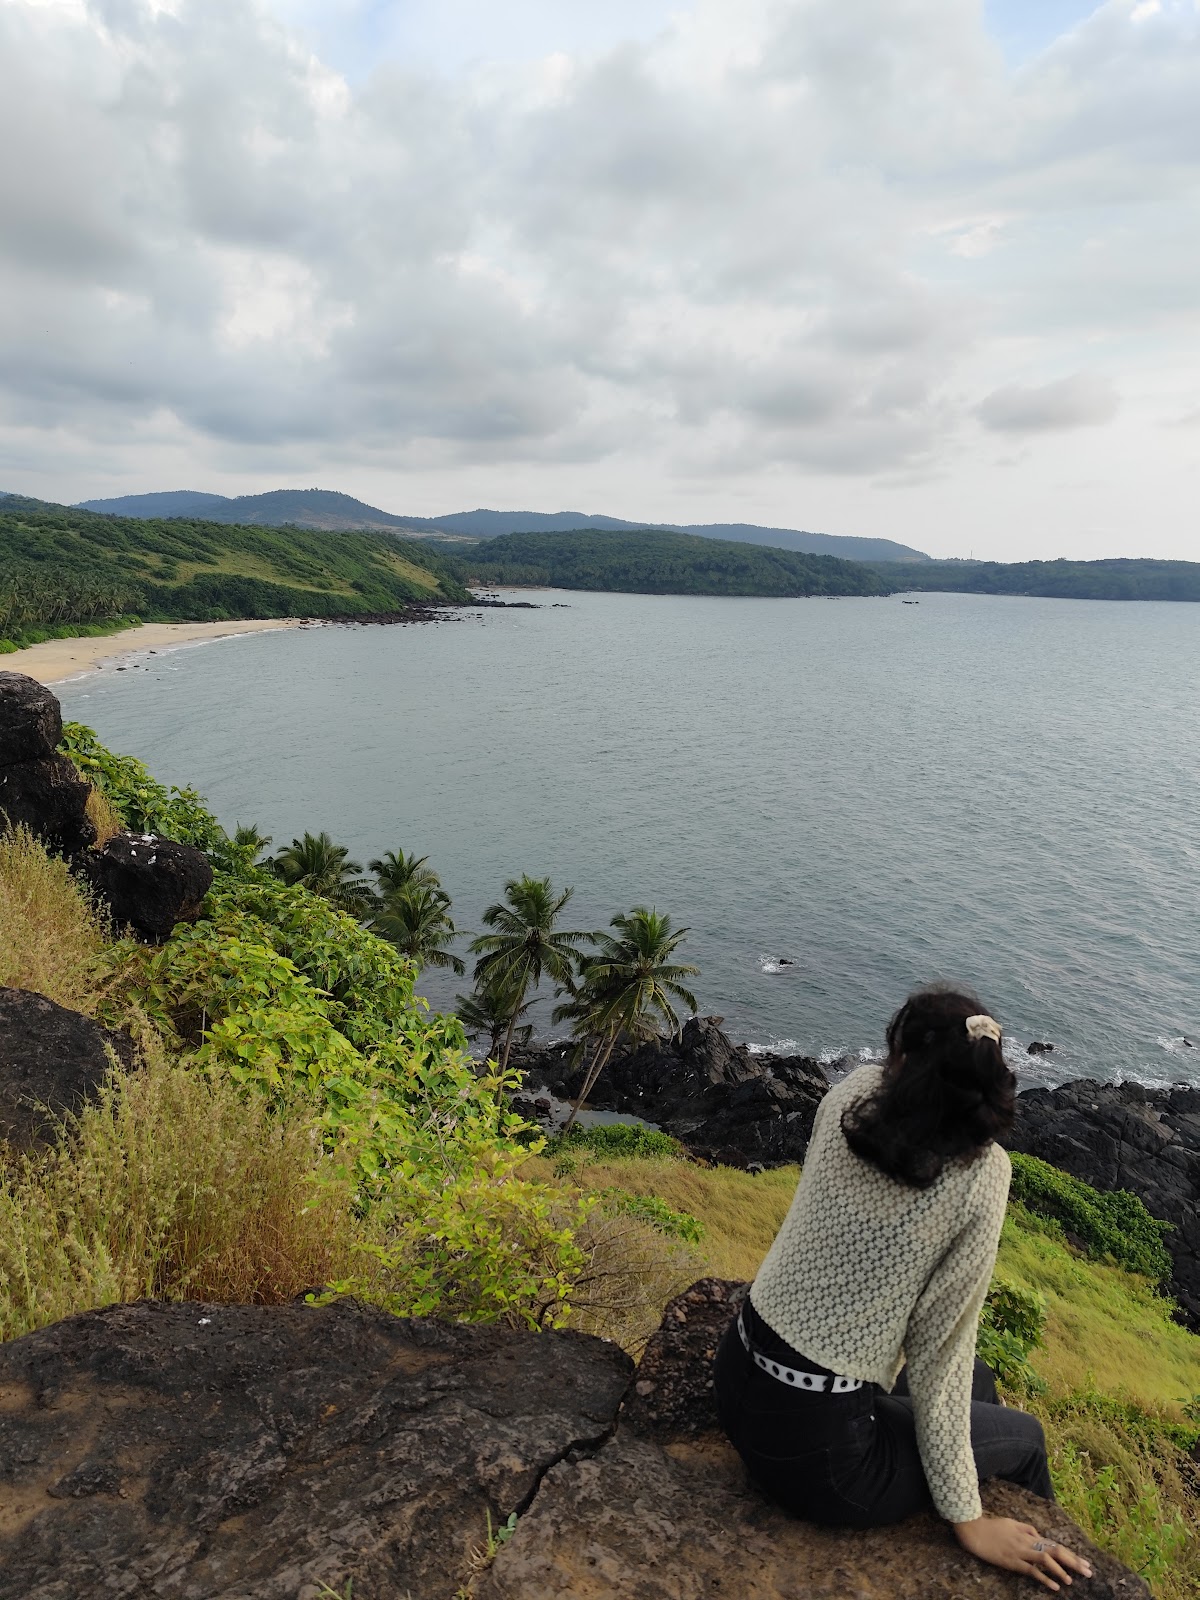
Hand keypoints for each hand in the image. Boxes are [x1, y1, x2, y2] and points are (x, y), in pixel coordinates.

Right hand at [954, 1516, 1093, 1590]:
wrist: (973, 1529)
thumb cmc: (992, 1526)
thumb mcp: (1011, 1523)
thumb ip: (1027, 1529)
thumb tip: (1039, 1536)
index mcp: (1029, 1534)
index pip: (1054, 1545)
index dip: (1071, 1554)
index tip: (1084, 1562)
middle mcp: (1028, 1543)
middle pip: (1055, 1552)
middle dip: (1073, 1562)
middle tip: (1088, 1572)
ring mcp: (1020, 1552)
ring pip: (1045, 1560)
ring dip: (1060, 1571)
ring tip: (1072, 1581)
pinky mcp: (1012, 1562)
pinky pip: (1031, 1570)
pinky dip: (1044, 1578)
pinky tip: (1054, 1586)